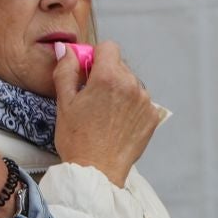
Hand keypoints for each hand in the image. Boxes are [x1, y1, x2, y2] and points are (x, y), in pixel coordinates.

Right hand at [52, 41, 160, 184]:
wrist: (97, 171)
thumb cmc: (78, 140)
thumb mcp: (64, 101)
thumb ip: (66, 69)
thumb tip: (67, 50)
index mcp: (109, 77)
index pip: (109, 47)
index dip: (96, 57)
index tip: (89, 72)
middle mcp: (132, 85)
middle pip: (120, 65)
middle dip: (107, 75)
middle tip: (93, 98)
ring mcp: (145, 101)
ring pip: (131, 84)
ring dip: (120, 91)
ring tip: (105, 114)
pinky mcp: (153, 116)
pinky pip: (141, 102)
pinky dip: (130, 108)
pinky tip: (117, 123)